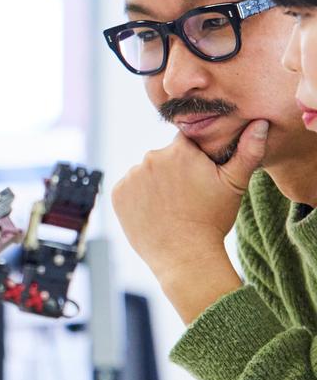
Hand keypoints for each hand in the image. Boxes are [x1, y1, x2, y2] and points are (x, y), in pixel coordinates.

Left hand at [109, 125, 264, 318]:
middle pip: (165, 156)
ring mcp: (131, 176)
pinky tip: (154, 210)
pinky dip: (138, 196)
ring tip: (171, 204)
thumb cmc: (213, 220)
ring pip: (146, 172)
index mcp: (179, 150)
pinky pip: (129, 188)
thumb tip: (260, 123)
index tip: (199, 174)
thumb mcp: (235, 184)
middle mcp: (151, 157)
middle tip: (187, 194)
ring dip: (156, 182)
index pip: (186, 141)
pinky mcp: (117, 193)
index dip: (195, 156)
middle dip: (174, 169)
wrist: (185, 256)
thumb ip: (248, 151)